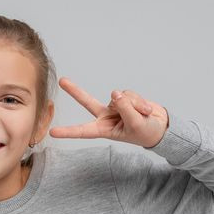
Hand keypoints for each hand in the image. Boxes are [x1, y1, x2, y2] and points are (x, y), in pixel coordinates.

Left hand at [50, 79, 168, 148]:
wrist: (160, 127)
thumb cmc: (146, 132)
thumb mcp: (136, 125)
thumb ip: (125, 109)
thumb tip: (115, 93)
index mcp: (103, 130)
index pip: (83, 131)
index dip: (68, 132)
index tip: (53, 133)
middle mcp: (105, 117)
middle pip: (87, 101)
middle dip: (75, 91)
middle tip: (62, 80)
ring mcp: (114, 106)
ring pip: (119, 97)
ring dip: (134, 104)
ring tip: (143, 114)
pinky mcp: (123, 98)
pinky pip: (128, 93)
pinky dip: (139, 101)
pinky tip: (145, 108)